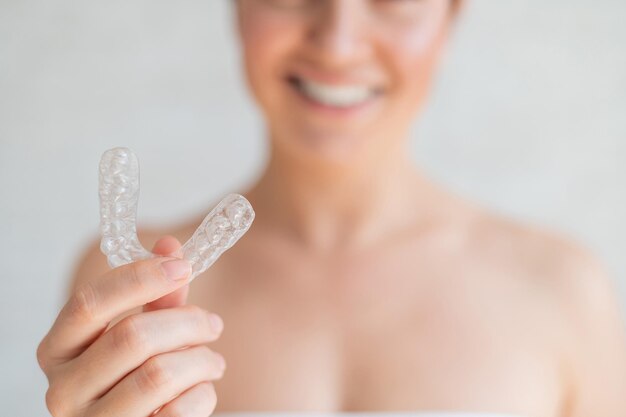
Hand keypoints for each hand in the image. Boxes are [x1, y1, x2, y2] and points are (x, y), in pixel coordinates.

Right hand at [37, 236, 225, 416]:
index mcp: (58, 349)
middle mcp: (63, 389)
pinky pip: (178, 412)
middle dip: (187, 323)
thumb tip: (169, 245)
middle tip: (213, 324)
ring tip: (213, 360)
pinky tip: (201, 390)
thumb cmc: (136, 375)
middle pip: (132, 337)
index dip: (140, 278)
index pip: (89, 302)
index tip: (183, 266)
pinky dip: (202, 394)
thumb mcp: (140, 333)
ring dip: (200, 360)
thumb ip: (154, 293)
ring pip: (158, 375)